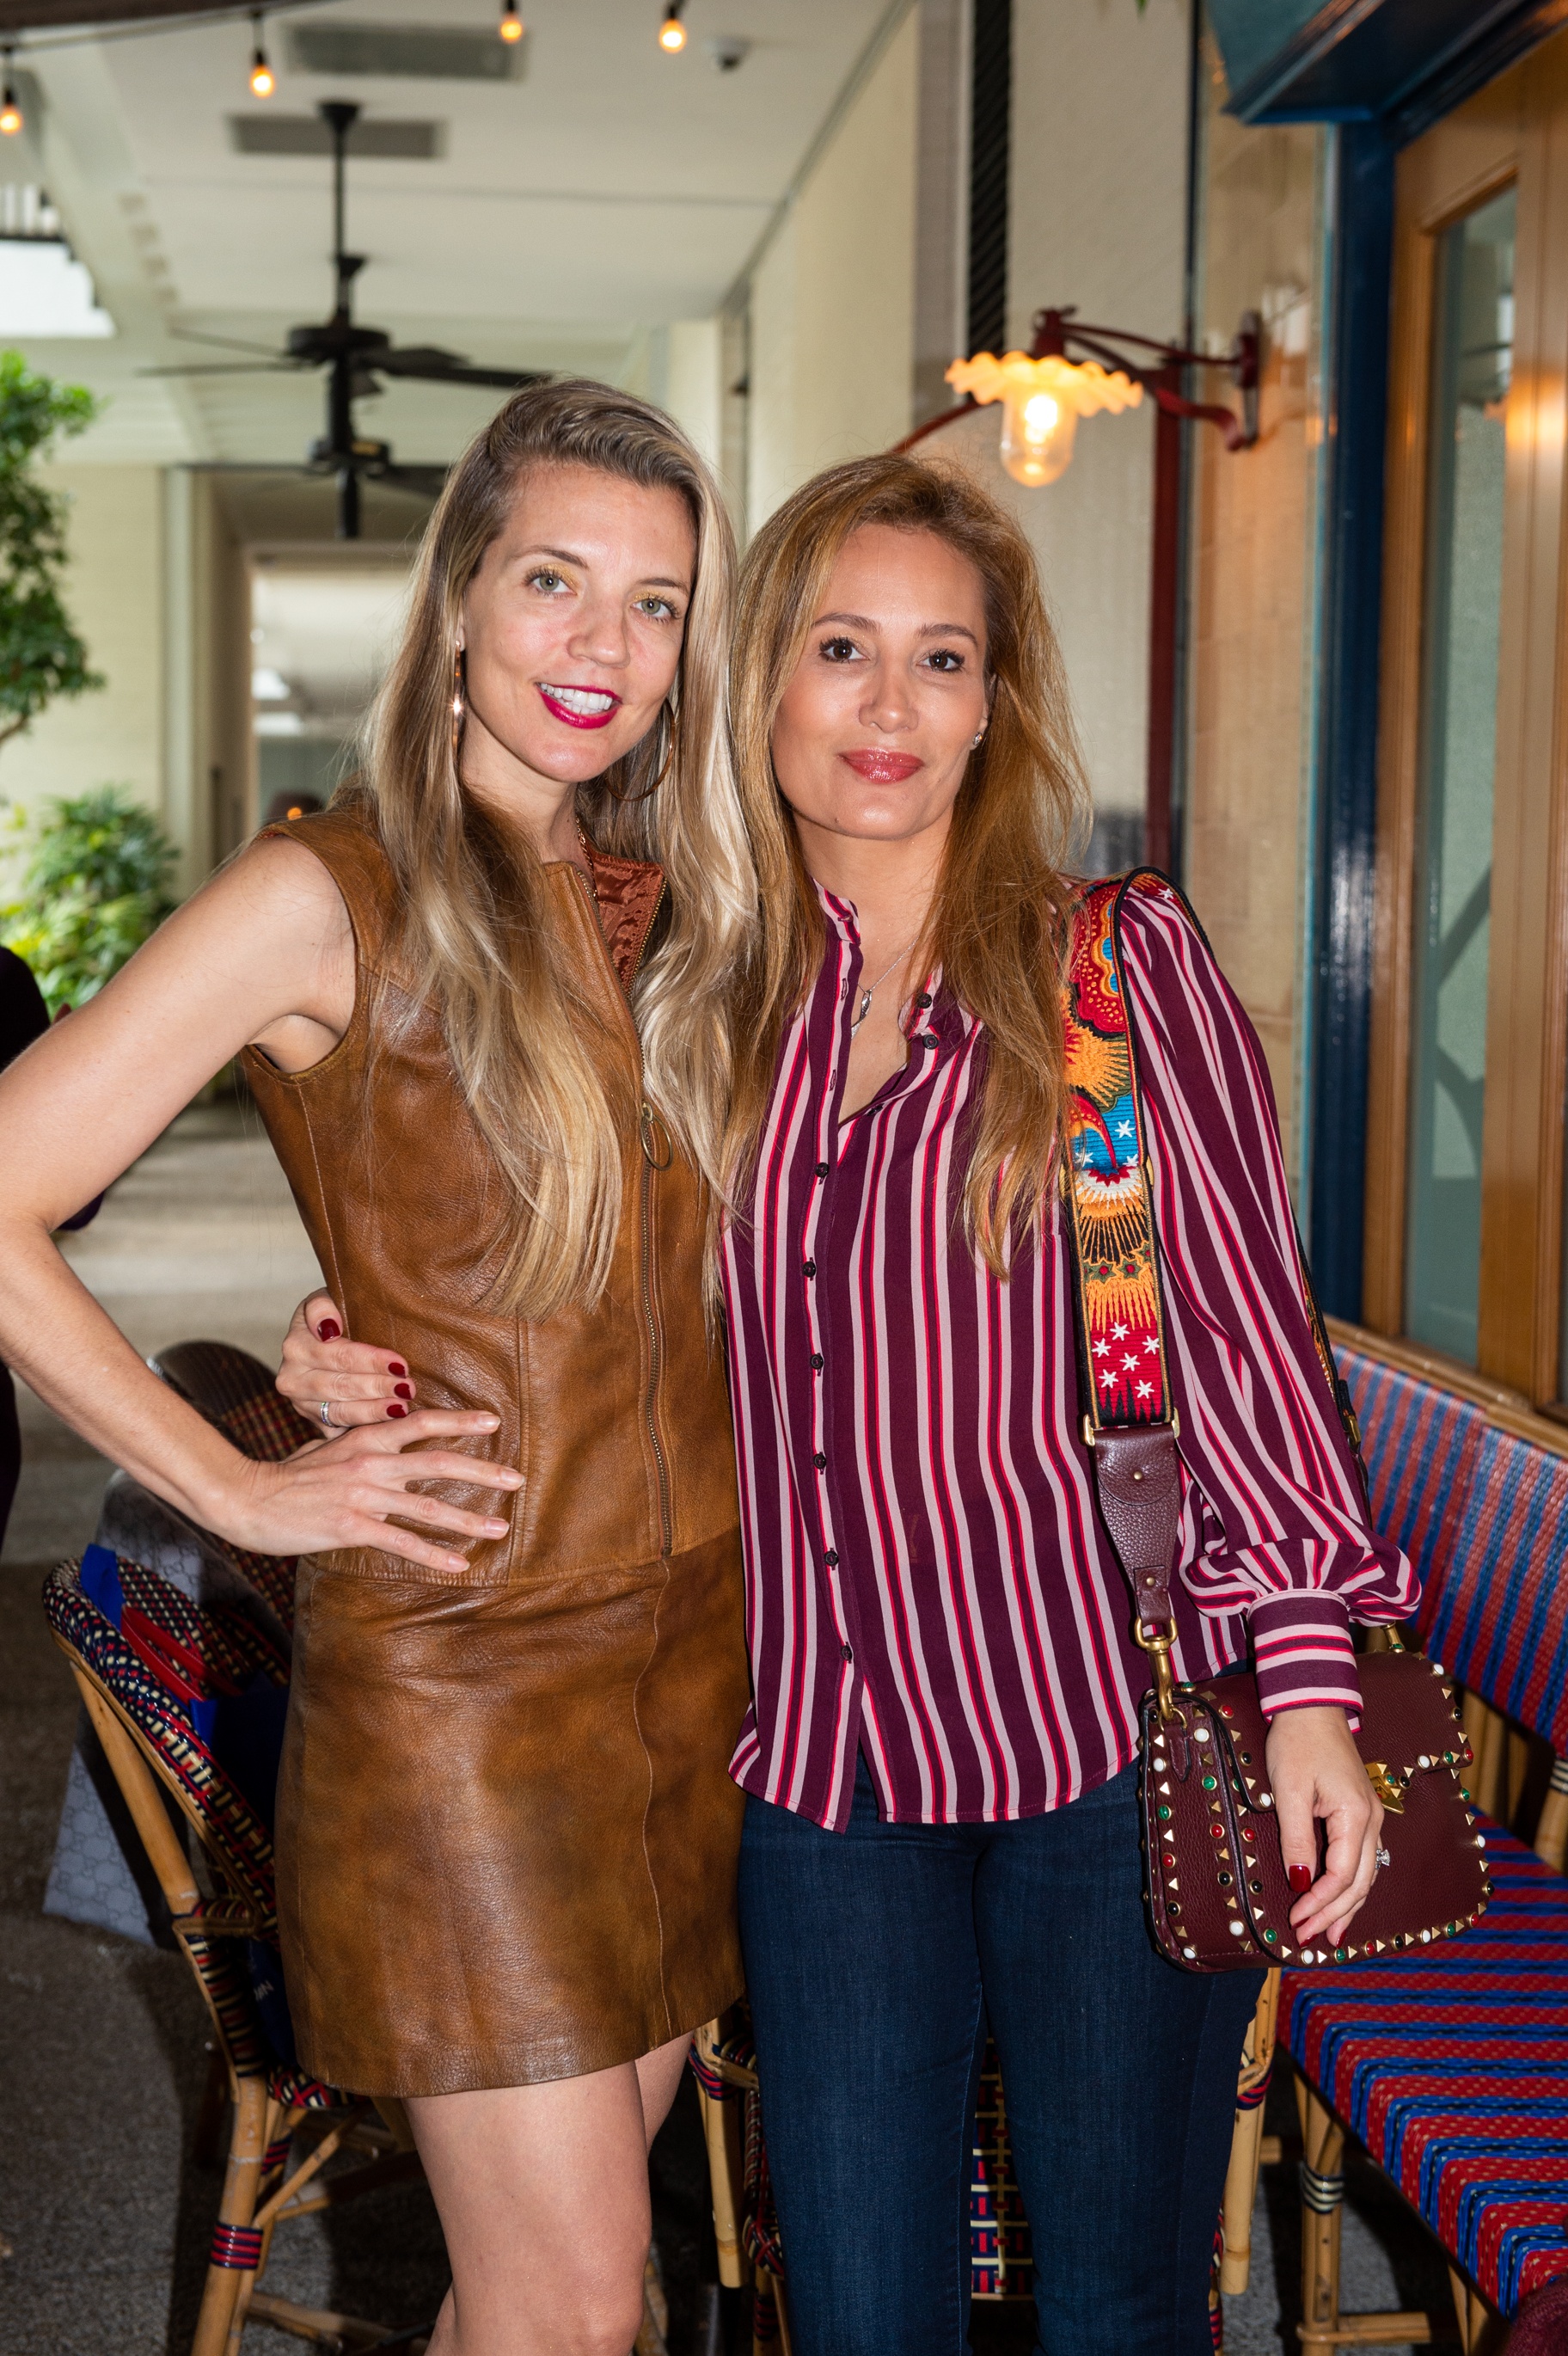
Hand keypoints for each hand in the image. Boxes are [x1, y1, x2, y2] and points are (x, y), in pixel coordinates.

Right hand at [224, 1409, 520, 1576]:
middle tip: (517, 1479)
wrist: (249, 1499)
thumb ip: (363, 1444)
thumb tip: (391, 1445)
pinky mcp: (352, 1527)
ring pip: (428, 1506)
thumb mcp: (329, 1447)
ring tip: (501, 1528)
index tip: (494, 1423)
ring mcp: (363, 1494)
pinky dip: (434, 1555)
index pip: (423, 1421)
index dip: (461, 1421)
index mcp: (368, 1436)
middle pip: (440, 1462)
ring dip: (469, 1519)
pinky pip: (402, 1543)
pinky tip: (459, 1565)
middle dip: (484, 1472)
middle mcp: (372, 1461)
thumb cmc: (290, 1475)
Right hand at [279, 1291, 419, 1426]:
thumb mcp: (325, 1299)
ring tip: (402, 1406)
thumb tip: (329, 1328)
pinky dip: (365, 1425)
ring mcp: (301, 1403)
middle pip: (341, 1385)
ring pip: (340, 1411)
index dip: (371, 1361)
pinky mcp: (313, 1421)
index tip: (400, 1364)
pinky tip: (389, 1422)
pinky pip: (340, 1427)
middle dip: (378, 1387)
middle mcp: (292, 1377)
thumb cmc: (335, 1315)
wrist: (323, 1339)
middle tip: (408, 1387)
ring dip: (374, 1410)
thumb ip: (322, 1307)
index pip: (338, 1356)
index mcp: (296, 1345)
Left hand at [1265, 1704, 1382, 1947]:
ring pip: (1366, 1874)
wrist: (1313, 1706)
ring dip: (1347, 1906)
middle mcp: (1372, 1821)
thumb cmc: (1297, 1742)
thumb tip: (1300, 1882)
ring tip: (1330, 1934)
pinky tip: (1341, 1900)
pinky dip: (1351, 1885)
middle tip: (1309, 1939)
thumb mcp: (1288, 1790)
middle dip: (1334, 1914)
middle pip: (1360, 1882)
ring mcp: (1370, 1817)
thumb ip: (1296, 1838)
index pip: (1342, 1875)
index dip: (1319, 1903)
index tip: (1296, 1920)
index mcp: (1355, 1815)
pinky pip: (1362, 1859)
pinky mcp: (1361, 1812)